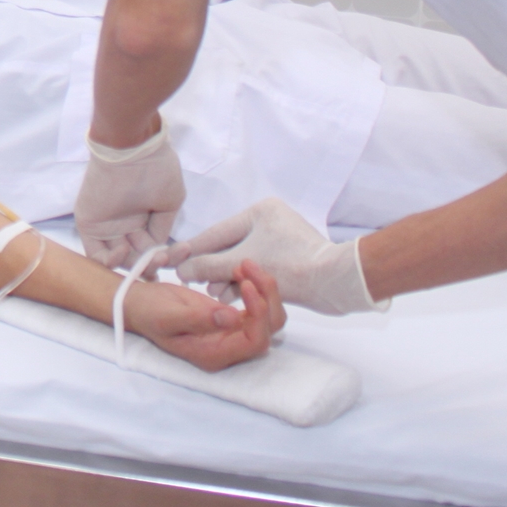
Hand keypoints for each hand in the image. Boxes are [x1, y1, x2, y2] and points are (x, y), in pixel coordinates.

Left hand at [73, 121, 183, 266]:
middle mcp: (124, 223)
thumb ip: (162, 228)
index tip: (177, 259)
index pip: (150, 248)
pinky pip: (96, 253)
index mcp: (143, 216)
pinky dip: (110, 261)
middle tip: (163, 261)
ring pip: (119, 259)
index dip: (163, 259)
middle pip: (136, 257)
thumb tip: (157, 246)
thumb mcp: (170, 201)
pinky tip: (124, 251)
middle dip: (152, 265)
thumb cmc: (156, 170)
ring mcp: (106, 225)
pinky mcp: (89, 224)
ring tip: (152, 257)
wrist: (132, 148)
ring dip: (135, 265)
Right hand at [126, 262, 282, 371]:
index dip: (258, 314)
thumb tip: (234, 318)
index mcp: (215, 354)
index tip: (246, 285)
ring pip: (266, 318)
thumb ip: (200, 319)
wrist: (138, 304)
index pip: (254, 342)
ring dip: (264, 291)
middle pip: (268, 330)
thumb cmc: (149, 312)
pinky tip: (241, 269)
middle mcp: (228, 348)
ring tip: (246, 265)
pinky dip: (254, 288)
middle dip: (266, 298)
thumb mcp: (169, 316)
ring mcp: (231, 334)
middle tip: (249, 267)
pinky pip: (255, 307)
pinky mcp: (230, 319)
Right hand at [163, 197, 384, 314]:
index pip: (216, 233)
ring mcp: (280, 240)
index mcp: (259, 211)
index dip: (192, 250)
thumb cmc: (289, 265)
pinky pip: (257, 268)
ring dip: (226, 277)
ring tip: (212, 293)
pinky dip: (244, 281)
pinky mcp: (289, 259)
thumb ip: (208, 265)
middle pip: (229, 247)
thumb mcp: (242, 264)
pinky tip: (229, 295)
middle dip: (211, 267)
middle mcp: (269, 221)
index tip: (171, 261)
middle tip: (191, 282)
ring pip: (242, 260)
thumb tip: (181, 269)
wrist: (335, 283)